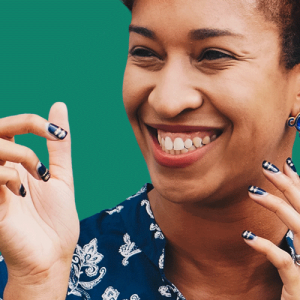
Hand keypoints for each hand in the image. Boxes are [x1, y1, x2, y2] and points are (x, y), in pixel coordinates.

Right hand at [0, 103, 78, 299]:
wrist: (52, 255)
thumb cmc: (56, 219)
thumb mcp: (61, 175)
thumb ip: (58, 145)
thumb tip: (59, 106)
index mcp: (15, 164)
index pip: (9, 127)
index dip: (31, 122)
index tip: (57, 133)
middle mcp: (0, 172)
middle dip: (22, 125)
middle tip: (48, 140)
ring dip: (19, 153)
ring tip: (38, 175)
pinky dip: (8, 175)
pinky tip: (22, 193)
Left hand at [244, 159, 299, 299]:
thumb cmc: (299, 280)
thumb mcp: (299, 251)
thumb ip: (294, 228)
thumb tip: (283, 203)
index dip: (297, 182)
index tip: (283, 164)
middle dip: (287, 185)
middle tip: (265, 166)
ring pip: (299, 227)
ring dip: (276, 206)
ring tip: (251, 191)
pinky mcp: (299, 284)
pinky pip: (285, 261)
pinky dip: (266, 247)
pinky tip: (247, 236)